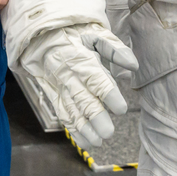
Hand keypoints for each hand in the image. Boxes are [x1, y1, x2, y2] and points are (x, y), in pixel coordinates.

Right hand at [29, 24, 138, 148]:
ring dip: (83, 128)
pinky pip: (62, 114)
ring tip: (98, 142)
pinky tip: (85, 142)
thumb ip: (116, 50)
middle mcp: (67, 74)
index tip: (121, 109)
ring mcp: (58, 87)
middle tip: (109, 133)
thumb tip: (133, 65)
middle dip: (95, 117)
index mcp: (80, 58)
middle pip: (81, 98)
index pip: (95, 78)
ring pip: (70, 110)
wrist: (43, 36)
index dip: (108, 94)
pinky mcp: (53, 95)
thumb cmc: (77, 35)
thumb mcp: (97, 34)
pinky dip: (73, 130)